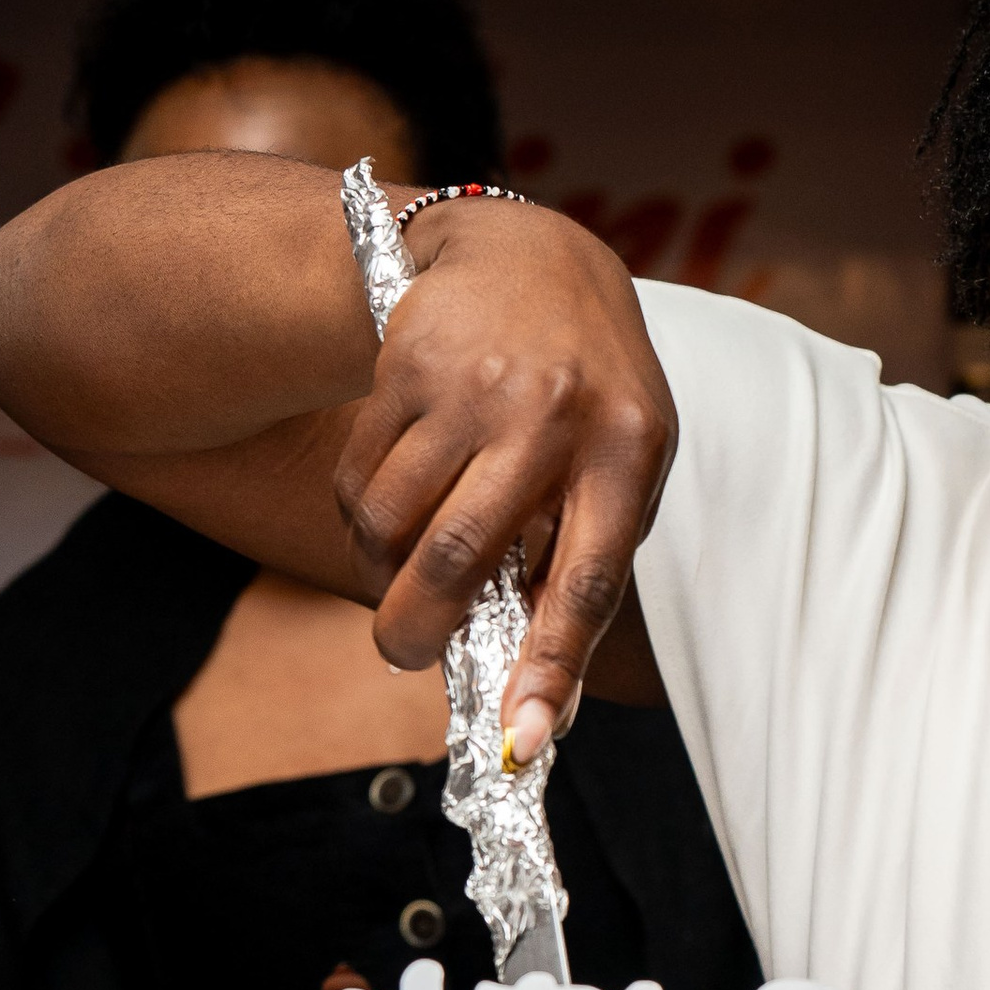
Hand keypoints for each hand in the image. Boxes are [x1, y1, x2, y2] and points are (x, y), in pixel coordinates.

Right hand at [333, 199, 677, 755]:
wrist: (529, 252)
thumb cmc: (589, 384)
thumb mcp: (623, 454)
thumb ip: (587, 550)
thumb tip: (537, 681)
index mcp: (627, 449)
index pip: (587, 581)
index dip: (551, 668)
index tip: (523, 738)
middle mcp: (553, 414)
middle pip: (459, 558)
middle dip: (416, 631)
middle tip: (404, 654)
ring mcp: (475, 386)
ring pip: (393, 525)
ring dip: (381, 574)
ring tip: (399, 572)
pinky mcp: (408, 365)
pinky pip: (361, 480)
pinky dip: (362, 521)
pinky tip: (387, 510)